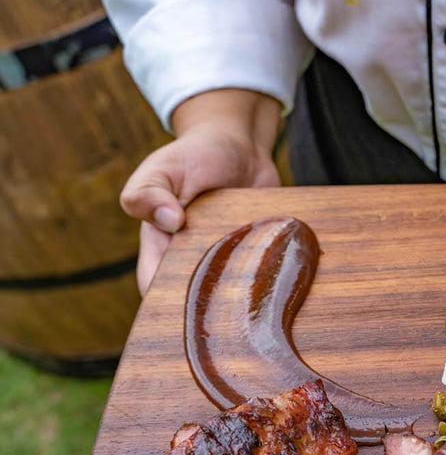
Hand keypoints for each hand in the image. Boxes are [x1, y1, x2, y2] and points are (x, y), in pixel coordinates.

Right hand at [121, 89, 281, 292]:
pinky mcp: (261, 253)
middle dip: (215, 310)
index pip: (160, 292)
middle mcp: (196, 260)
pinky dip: (277, 278)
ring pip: (237, 295)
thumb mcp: (163, 167)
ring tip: (263, 295)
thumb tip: (171, 221)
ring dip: (249, 298)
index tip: (195, 310)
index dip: (172, 308)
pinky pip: (269, 274)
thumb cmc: (194, 155)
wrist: (241, 143)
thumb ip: (149, 191)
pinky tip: (288, 279)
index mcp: (163, 249)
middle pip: (202, 302)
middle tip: (236, 307)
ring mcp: (231, 259)